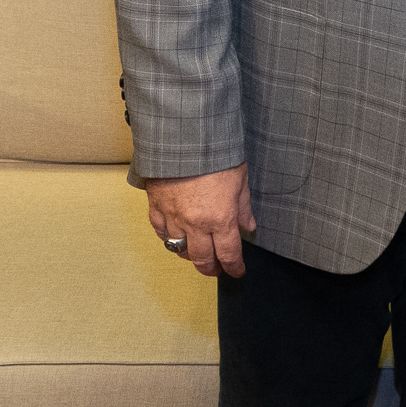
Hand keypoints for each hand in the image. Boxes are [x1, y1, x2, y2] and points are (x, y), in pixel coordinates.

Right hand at [146, 163, 255, 277]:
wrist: (184, 135)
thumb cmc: (216, 152)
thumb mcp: (240, 178)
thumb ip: (243, 206)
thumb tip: (249, 226)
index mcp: (220, 218)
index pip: (228, 254)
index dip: (234, 267)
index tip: (237, 271)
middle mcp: (196, 224)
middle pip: (202, 259)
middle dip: (212, 268)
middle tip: (217, 269)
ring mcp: (173, 216)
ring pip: (179, 249)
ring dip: (189, 255)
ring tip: (197, 254)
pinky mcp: (156, 206)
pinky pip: (160, 232)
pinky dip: (167, 238)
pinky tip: (174, 237)